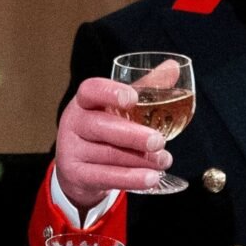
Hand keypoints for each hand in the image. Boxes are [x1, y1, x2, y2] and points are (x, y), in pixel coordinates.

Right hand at [56, 77, 171, 208]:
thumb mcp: (119, 108)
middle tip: (158, 140)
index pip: (91, 90)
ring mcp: (72, 149)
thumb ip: (144, 88)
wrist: (79, 169)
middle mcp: (74, 122)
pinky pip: (106, 177)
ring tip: (164, 160)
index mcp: (84, 101)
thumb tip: (173, 67)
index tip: (133, 98)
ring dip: (140, 160)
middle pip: (101, 126)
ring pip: (108, 155)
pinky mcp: (77, 174)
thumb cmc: (104, 130)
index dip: (110, 92)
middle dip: (132, 135)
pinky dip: (131, 179)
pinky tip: (151, 178)